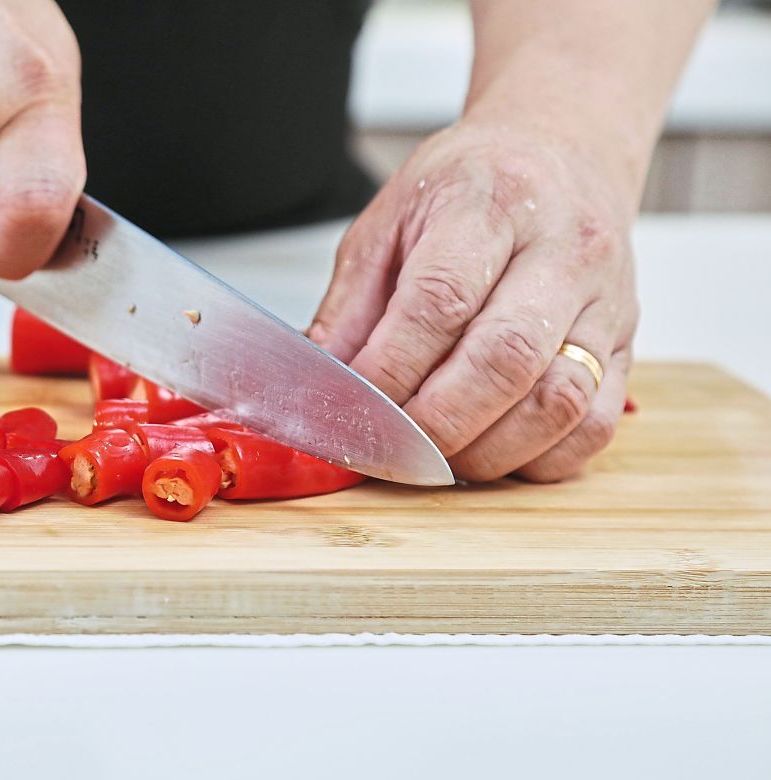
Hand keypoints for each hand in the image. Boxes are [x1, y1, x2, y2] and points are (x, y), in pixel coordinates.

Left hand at [309, 119, 638, 481]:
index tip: (351, 407)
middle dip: (436, 423)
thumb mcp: (390, 220)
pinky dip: (540, 460)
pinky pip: (596, 424)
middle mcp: (562, 251)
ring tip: (437, 459)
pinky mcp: (626, 345)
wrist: (562, 151)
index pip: (440, 300)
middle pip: (506, 358)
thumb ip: (351, 305)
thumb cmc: (471, 187)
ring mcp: (605, 301)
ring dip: (488, 452)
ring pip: (559, 401)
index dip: (390, 368)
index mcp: (490, 205)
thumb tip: (321, 386)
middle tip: (390, 450)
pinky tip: (495, 454)